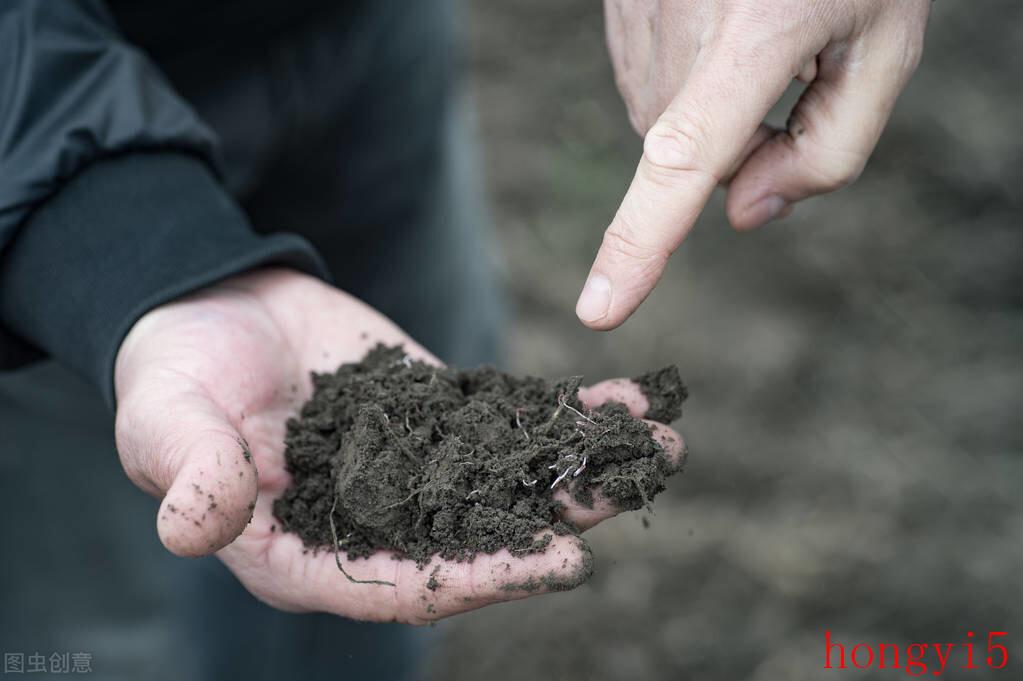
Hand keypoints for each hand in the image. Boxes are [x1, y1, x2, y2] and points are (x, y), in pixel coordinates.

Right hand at [113, 268, 683, 623]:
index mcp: (305, 551)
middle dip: (557, 524)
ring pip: (506, 484)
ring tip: (657, 446)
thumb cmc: (174, 370)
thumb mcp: (166, 418)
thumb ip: (188, 469)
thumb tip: (192, 526)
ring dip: (580, 469)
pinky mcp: (439, 420)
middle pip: (475, 540)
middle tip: (630, 494)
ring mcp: (414, 471)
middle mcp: (373, 524)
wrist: (211, 306)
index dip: (477, 578)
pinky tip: (622, 403)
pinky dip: (561, 417)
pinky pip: (506, 426)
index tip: (556, 565)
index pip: (400, 583)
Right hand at [577, 0, 929, 328]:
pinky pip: (645, 87)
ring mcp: (635, 15)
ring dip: (710, 110)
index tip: (598, 308)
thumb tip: (744, 214)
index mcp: (756, 30)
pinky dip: (683, 80)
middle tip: (792, 75)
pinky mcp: (617, 12)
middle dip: (742, 145)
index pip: (684, 160)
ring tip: (754, 34)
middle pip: (693, 160)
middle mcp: (678, 24)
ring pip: (662, 126)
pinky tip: (719, 24)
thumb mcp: (884, 44)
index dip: (640, 241)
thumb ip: (832, 151)